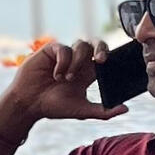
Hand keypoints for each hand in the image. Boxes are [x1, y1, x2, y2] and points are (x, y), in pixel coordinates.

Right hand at [0, 39, 127, 135]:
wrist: (28, 104)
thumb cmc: (53, 107)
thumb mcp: (81, 111)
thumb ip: (103, 111)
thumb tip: (126, 109)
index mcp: (88, 73)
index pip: (105, 58)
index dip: (111, 57)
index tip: (113, 65)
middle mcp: (78, 61)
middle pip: (96, 43)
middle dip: (101, 48)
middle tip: (101, 60)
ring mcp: (65, 54)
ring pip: (81, 45)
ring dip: (77, 62)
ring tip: (66, 79)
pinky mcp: (51, 50)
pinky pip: (64, 48)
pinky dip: (63, 61)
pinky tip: (56, 75)